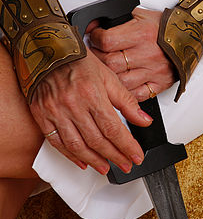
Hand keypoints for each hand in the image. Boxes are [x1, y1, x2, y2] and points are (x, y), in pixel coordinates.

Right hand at [29, 50, 152, 174]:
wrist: (50, 51)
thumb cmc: (80, 63)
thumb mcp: (109, 78)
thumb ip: (127, 102)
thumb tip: (145, 121)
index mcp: (93, 94)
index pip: (113, 128)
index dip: (127, 146)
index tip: (136, 156)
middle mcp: (73, 105)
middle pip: (97, 140)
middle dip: (115, 156)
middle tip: (126, 164)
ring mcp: (55, 112)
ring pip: (77, 145)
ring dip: (94, 160)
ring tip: (106, 167)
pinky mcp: (42, 116)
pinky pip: (56, 142)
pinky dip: (70, 155)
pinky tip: (83, 162)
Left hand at [89, 8, 175, 101]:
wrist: (190, 37)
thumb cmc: (165, 27)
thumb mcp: (141, 15)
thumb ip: (118, 20)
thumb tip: (94, 24)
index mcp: (142, 33)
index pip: (107, 40)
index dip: (95, 39)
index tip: (95, 38)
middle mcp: (148, 53)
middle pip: (110, 63)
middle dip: (98, 59)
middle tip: (98, 54)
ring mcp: (154, 71)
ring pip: (120, 81)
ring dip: (109, 76)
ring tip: (109, 68)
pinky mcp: (159, 84)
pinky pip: (137, 95)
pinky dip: (126, 92)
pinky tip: (122, 83)